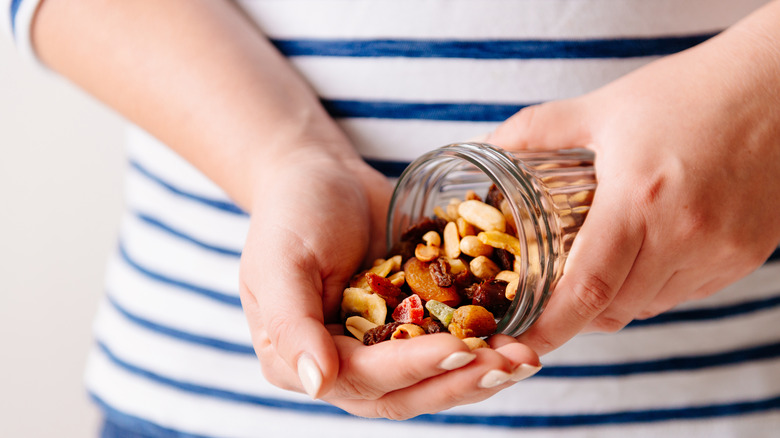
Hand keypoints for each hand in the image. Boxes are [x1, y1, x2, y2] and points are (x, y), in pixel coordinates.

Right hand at [238, 148, 539, 417]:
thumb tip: (318, 385)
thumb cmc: (292, 213)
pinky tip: (519, 335)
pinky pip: (448, 342)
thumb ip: (290, 325)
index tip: (460, 349)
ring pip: (433, 378)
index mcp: (299, 361)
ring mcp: (380, 348)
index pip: (362, 379)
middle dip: (459, 381)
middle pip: (405, 393)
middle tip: (509, 364)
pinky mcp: (411, 325)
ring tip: (524, 358)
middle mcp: (342, 365)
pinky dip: (483, 343)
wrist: (322, 177)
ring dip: (479, 372)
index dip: (414, 368)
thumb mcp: (280, 262)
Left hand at [485, 21, 779, 354]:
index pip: (586, 291)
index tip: (521, 339)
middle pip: (614, 309)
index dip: (549, 326)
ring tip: (601, 266)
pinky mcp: (746, 256)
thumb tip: (487, 145)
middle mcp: (683, 236)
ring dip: (616, 299)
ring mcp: (721, 252)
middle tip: (552, 295)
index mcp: (638, 201)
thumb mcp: (604, 108)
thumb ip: (538, 130)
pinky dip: (657, 287)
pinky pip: (687, 293)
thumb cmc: (690, 92)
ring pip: (650, 306)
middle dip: (576, 314)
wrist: (779, 84)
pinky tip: (647, 254)